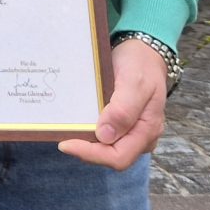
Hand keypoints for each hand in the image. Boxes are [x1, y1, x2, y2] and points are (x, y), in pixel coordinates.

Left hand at [58, 38, 166, 169]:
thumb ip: (123, 110)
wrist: (143, 51)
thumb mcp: (134, 82)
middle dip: (86, 151)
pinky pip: (105, 137)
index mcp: (147, 130)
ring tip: (67, 131)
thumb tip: (104, 136)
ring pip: (106, 150)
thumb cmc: (140, 64)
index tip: (66, 143)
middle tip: (62, 137)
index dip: (92, 154)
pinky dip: (89, 134)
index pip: (119, 157)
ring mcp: (131, 132)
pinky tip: (77, 124)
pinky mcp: (122, 125)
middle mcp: (141, 137)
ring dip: (86, 144)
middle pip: (111, 157)